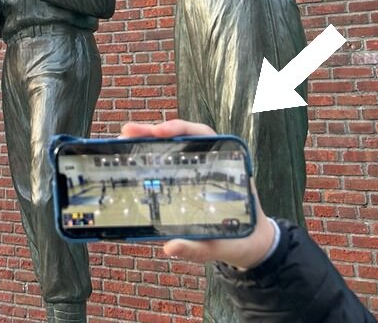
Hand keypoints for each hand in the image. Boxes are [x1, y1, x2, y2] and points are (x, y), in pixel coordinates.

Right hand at [119, 118, 276, 270]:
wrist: (252, 245)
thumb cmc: (242, 240)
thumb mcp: (224, 246)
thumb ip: (199, 248)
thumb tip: (169, 247)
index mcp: (228, 169)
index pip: (204, 136)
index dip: (181, 129)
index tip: (160, 132)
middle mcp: (212, 164)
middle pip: (182, 137)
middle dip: (154, 131)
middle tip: (128, 132)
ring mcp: (199, 171)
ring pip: (174, 147)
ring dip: (150, 141)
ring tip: (124, 139)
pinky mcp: (190, 182)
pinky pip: (170, 163)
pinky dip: (152, 157)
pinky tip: (135, 158)